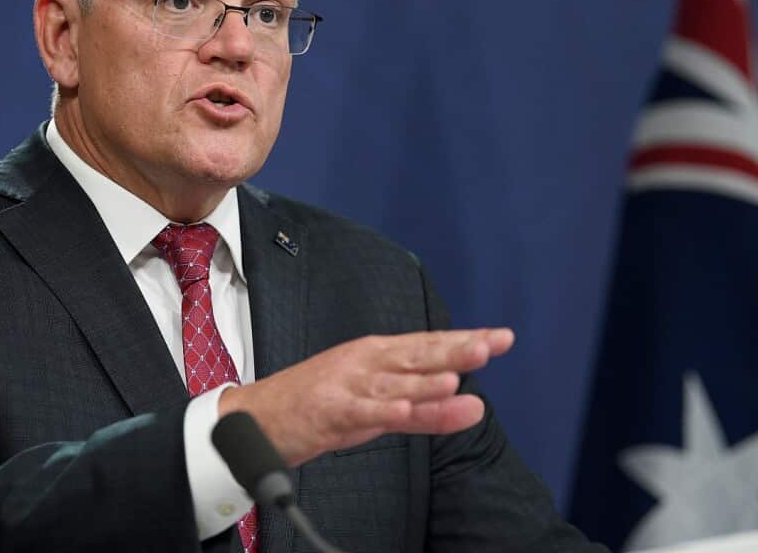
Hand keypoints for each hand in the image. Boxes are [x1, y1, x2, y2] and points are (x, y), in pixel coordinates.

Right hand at [217, 328, 514, 466]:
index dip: (464, 340)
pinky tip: (406, 411)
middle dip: (454, 350)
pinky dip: (384, 410)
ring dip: (424, 380)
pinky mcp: (329, 410)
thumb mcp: (376, 409)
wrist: (256, 419)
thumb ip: (423, 410)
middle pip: (415, 355)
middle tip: (490, 343)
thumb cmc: (315, 409)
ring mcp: (346, 385)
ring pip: (393, 383)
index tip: (501, 337)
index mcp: (375, 356)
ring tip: (457, 377)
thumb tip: (470, 404)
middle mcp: (364, 363)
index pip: (427, 345)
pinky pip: (361, 411)